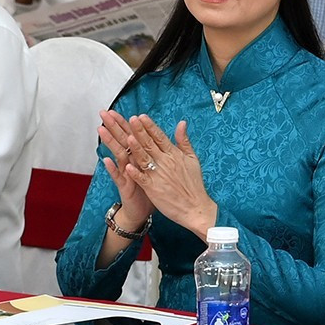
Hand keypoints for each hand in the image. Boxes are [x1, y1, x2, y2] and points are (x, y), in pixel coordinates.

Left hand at [100, 112, 219, 238]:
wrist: (196, 207)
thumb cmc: (194, 184)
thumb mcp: (193, 159)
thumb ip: (184, 141)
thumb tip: (182, 123)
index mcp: (174, 154)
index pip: (159, 137)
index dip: (149, 126)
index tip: (140, 116)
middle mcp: (166, 162)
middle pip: (150, 144)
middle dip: (139, 131)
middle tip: (130, 119)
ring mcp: (159, 176)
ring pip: (145, 158)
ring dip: (136, 148)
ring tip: (128, 136)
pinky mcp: (153, 189)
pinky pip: (143, 179)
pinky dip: (136, 173)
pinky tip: (128, 166)